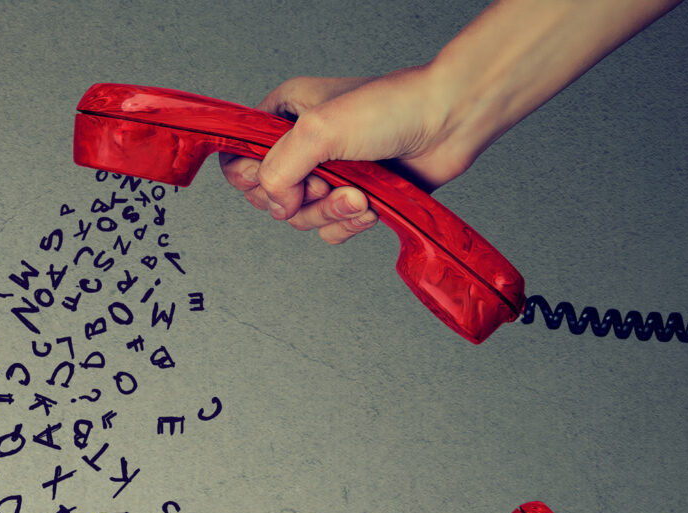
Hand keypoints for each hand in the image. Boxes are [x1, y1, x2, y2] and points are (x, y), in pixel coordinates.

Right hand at [216, 70, 478, 245]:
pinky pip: (328, 229)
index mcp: (283, 116)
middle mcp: (300, 146)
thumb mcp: (318, 130)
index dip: (253, 179)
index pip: (238, 160)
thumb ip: (278, 171)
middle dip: (298, 200)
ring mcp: (326, 173)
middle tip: (324, 183)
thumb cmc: (392, 108)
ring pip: (298, 218)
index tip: (277, 179)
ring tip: (358, 193)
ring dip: (329, 211)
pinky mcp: (351, 196)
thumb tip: (276, 204)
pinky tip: (370, 204)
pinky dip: (347, 222)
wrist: (449, 122)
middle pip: (267, 197)